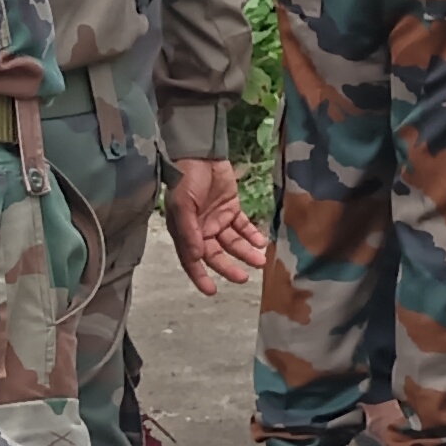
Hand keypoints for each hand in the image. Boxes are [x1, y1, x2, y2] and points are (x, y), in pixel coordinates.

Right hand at [165, 156, 268, 293]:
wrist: (200, 154)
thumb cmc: (186, 180)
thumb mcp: (183, 205)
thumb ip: (190, 232)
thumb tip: (196, 257)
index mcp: (186, 232)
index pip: (192, 260)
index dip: (200, 277)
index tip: (212, 291)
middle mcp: (202, 230)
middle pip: (216, 255)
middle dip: (229, 267)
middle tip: (244, 277)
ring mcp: (218, 220)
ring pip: (233, 243)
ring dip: (246, 252)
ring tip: (260, 261)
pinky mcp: (232, 209)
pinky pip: (243, 227)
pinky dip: (252, 235)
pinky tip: (261, 242)